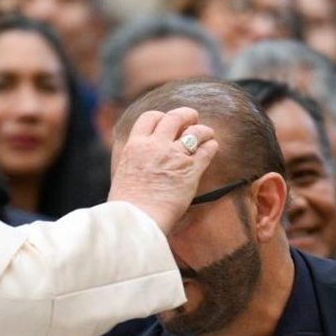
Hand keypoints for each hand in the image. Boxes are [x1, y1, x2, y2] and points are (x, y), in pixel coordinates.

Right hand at [107, 107, 218, 233]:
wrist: (137, 220)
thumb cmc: (127, 207)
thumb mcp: (123, 175)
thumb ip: (134, 163)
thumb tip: (138, 165)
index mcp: (135, 145)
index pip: (150, 117)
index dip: (162, 116)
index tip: (167, 122)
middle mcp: (155, 146)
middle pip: (175, 117)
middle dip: (186, 115)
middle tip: (192, 118)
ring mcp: (174, 156)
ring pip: (195, 131)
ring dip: (204, 130)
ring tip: (208, 134)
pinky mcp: (191, 171)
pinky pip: (206, 150)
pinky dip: (211, 146)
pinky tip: (213, 147)